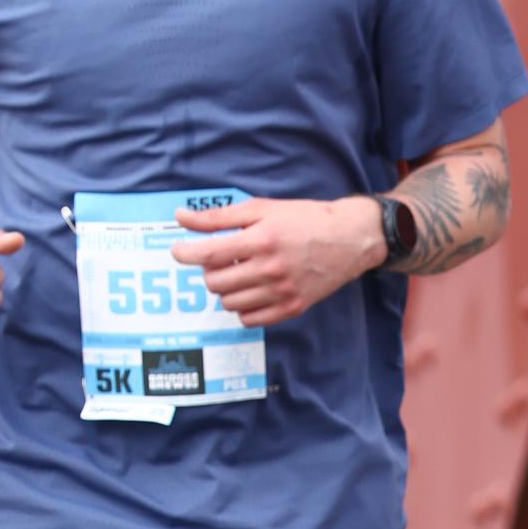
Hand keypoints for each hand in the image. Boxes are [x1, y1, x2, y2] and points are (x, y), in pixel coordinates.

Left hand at [171, 196, 380, 329]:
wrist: (349, 238)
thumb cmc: (303, 219)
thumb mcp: (261, 209)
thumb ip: (218, 216)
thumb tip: (180, 217)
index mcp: (262, 239)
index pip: (209, 254)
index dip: (185, 253)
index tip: (177, 250)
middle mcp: (271, 269)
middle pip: (215, 282)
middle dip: (210, 270)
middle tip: (221, 258)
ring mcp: (282, 292)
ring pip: (228, 303)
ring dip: (226, 288)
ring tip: (240, 272)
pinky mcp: (292, 308)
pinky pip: (249, 319)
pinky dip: (242, 306)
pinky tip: (252, 288)